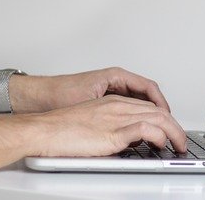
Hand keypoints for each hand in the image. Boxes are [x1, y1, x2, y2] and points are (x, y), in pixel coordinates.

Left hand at [11, 67, 170, 112]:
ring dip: (148, 113)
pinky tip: (137, 128)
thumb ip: (114, 111)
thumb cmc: (59, 94)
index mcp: (116, 76)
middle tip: (167, 125)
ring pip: (138, 101)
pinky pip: (128, 106)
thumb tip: (136, 121)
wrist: (37, 97)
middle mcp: (115, 80)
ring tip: (156, 128)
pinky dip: (136, 116)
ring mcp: (110, 89)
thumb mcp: (91, 103)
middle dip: (159, 109)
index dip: (161, 103)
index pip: (148, 87)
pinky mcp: (104, 99)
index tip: (167, 116)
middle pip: (147, 94)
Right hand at [33, 95, 187, 156]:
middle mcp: (118, 106)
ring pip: (158, 117)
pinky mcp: (113, 132)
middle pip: (158, 110)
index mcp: (113, 102)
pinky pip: (146, 130)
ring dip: (174, 132)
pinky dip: (159, 136)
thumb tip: (128, 141)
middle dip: (175, 126)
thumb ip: (112, 127)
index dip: (164, 118)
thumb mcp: (93, 123)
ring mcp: (117, 117)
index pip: (149, 106)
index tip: (171, 130)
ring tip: (179, 145)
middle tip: (181, 140)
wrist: (43, 129)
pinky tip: (162, 144)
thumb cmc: (61, 129)